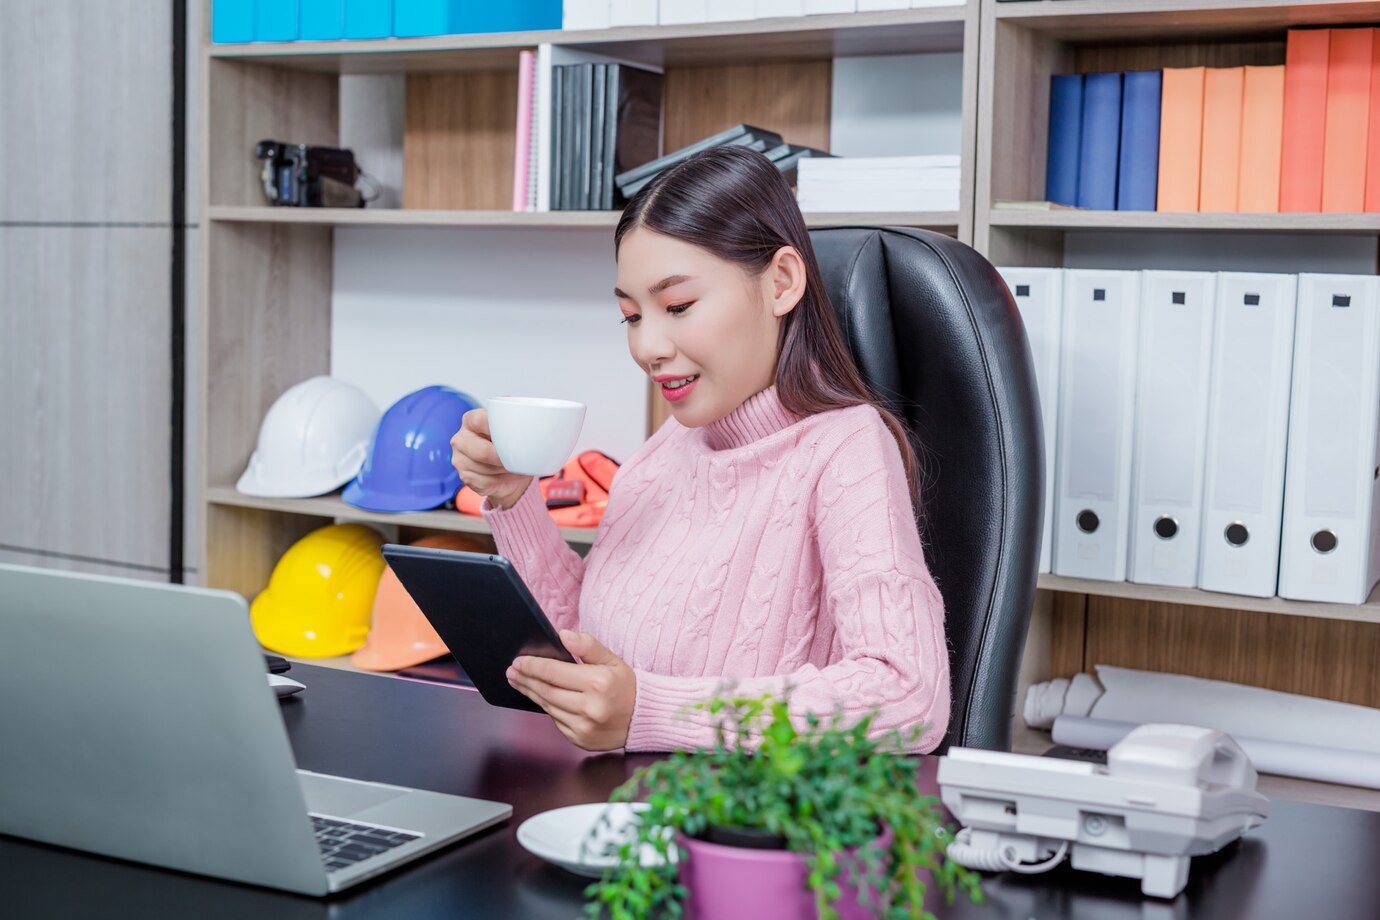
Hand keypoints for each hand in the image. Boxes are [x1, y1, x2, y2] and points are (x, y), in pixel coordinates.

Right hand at [450, 408, 532, 510]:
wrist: (508, 472)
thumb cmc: (510, 447)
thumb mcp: (514, 431)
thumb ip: (517, 424)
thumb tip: (536, 427)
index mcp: (471, 420)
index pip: (479, 420)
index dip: (495, 428)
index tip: (511, 436)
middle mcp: (461, 439)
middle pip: (482, 451)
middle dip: (503, 458)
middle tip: (517, 459)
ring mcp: (460, 459)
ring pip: (485, 469)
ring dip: (505, 471)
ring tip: (514, 467)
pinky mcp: (465, 477)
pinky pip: (485, 482)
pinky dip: (500, 481)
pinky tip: (505, 476)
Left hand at [507, 631, 635, 751]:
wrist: (643, 718)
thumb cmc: (626, 686)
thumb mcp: (612, 659)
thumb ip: (587, 645)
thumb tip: (563, 635)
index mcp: (598, 683)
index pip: (554, 672)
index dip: (532, 666)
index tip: (518, 661)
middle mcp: (590, 707)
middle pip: (546, 691)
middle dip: (526, 680)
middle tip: (512, 671)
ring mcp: (584, 727)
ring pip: (548, 707)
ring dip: (532, 693)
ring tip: (520, 682)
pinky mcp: (581, 740)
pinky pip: (556, 721)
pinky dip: (547, 708)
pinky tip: (541, 698)